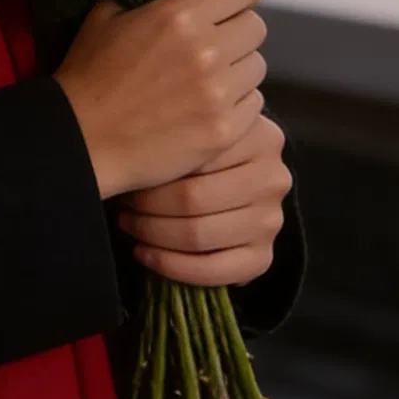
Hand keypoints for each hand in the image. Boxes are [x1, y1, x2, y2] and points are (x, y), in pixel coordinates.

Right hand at [52, 0, 267, 203]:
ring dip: (238, 70)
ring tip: (209, 81)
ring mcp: (219, 93)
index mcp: (179, 15)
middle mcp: (207, 50)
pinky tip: (209, 109)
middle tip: (215, 46)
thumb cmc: (88, 78)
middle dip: (238, 32)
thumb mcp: (105, 19)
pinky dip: (236, 105)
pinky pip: (254, 105)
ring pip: (256, 67)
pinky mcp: (224, 129)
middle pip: (256, 27)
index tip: (229, 3)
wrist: (81, 142)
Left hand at [118, 113, 290, 287]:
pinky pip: (213, 271)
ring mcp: (271, 220)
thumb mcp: (197, 127)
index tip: (129, 172)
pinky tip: (146, 254)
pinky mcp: (263, 256)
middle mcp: (273, 179)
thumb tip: (134, 147)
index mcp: (262, 138)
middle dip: (146, 205)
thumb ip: (182, 133)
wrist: (229, 182)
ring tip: (130, 223)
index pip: (196, 156)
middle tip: (124, 203)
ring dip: (152, 234)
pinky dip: (171, 266)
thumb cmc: (198, 150)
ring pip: (197, 235)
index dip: (153, 168)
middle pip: (193, 199)